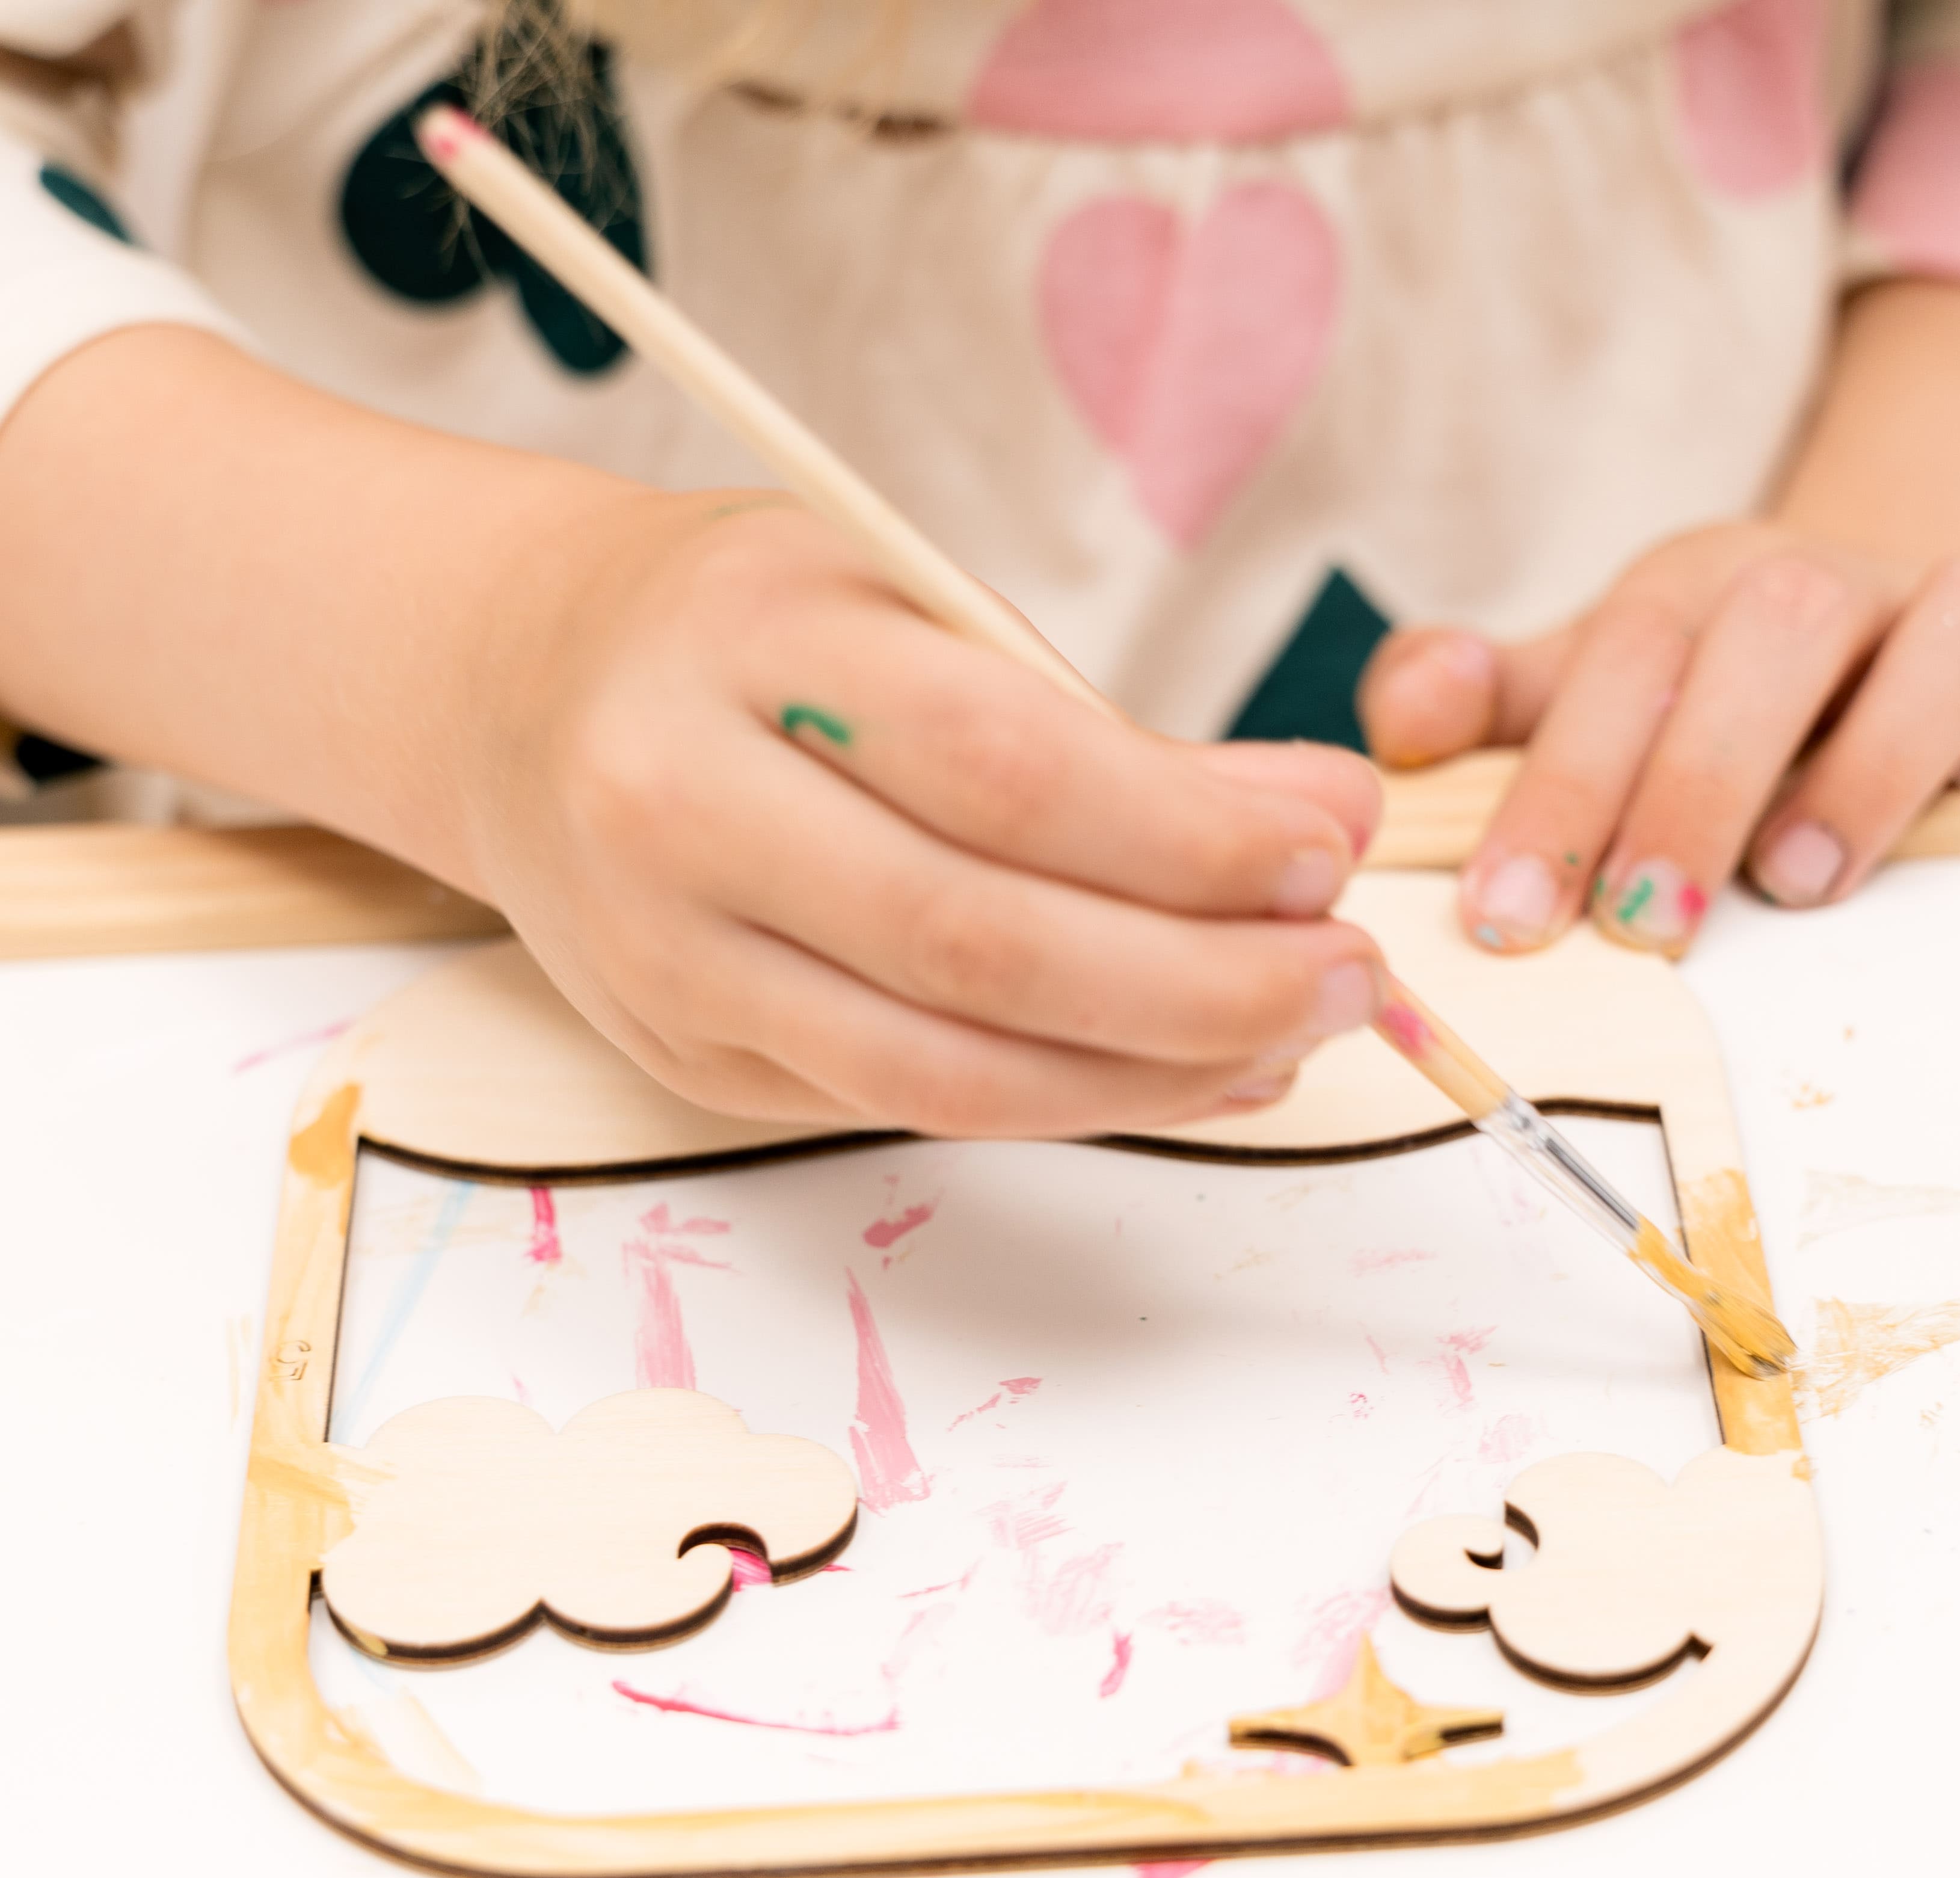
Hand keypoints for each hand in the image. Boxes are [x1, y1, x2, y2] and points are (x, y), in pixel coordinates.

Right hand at [469, 493, 1385, 1134]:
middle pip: (981, 948)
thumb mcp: (902, 597)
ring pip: (948, 1074)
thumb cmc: (741, 625)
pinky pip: (910, 1107)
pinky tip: (1186, 1070)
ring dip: (1154, 1075)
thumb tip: (1309, 829)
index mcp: (743, 651)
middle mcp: (678, 816)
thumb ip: (1087, 723)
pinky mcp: (690, 1064)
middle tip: (1353, 971)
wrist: (515, 693)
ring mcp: (672, 964)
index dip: (1189, 833)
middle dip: (1204, 983)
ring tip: (1295, 1035)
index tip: (1332, 844)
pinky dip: (1070, 1103)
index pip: (1002, 768)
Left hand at [1361, 517, 1959, 958]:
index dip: (1559, 787)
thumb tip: (1407, 724)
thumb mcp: (1590, 686)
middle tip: (1647, 926)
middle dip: (1697, 782)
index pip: (1619, 658)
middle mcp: (1829, 585)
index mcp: (1695, 596)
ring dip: (1883, 750)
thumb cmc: (1711, 684)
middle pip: (1772, 630)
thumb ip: (1493, 707)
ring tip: (1808, 876)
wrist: (1874, 599)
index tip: (1513, 916)